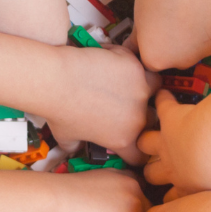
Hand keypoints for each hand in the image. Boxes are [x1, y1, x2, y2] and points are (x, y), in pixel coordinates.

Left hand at [41, 44, 158, 163]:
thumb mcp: (66, 137)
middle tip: (125, 101)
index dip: (137, 148)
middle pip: (153, 116)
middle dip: (142, 109)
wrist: (56, 82)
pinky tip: (109, 57)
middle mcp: (137, 116)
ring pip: (154, 85)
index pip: (141, 154)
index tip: (133, 139)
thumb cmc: (58, 109)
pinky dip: (124, 58)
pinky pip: (135, 60)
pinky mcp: (133, 66)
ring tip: (126, 77)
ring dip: (144, 82)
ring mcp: (139, 89)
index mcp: (124, 139)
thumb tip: (74, 148)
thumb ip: (76, 146)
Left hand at [129, 0, 210, 71]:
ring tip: (196, 4)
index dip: (159, 40)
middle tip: (179, 13)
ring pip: (204, 43)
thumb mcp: (139, 15)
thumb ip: (139, 36)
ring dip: (201, 30)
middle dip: (181, 40)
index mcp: (157, 59)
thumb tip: (131, 47)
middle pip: (182, 55)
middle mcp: (183, 62)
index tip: (161, 23)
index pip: (156, 57)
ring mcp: (209, 51)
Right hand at [139, 91, 210, 202]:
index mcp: (189, 187)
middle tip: (151, 172)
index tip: (172, 198)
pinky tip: (162, 94)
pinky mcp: (170, 119)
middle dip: (153, 173)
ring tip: (144, 141)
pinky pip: (162, 107)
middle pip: (153, 173)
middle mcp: (172, 167)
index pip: (174, 198)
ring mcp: (168, 143)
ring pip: (148, 144)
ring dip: (147, 142)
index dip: (173, 200)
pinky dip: (162, 100)